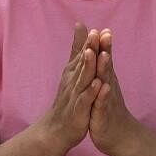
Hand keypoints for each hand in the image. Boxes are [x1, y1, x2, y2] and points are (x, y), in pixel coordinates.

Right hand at [35, 23, 102, 153]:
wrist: (57, 129)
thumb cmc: (68, 99)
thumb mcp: (72, 72)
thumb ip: (77, 49)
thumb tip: (80, 27)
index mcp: (74, 72)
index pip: (82, 54)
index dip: (89, 41)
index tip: (96, 28)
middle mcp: (73, 81)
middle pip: (83, 62)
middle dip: (89, 48)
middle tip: (95, 34)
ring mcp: (75, 95)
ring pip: (83, 79)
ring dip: (88, 66)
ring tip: (94, 53)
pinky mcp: (78, 110)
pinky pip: (85, 100)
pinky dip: (91, 92)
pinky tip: (98, 84)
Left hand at [88, 30, 141, 155]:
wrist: (119, 136)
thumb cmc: (108, 108)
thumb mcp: (104, 86)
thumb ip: (103, 68)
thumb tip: (103, 50)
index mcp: (106, 80)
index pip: (104, 59)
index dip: (103, 44)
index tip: (101, 27)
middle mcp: (109, 87)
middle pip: (107, 66)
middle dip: (105, 50)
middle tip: (104, 33)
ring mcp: (107, 100)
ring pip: (106, 82)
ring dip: (105, 68)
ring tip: (104, 55)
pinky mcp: (103, 114)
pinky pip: (103, 104)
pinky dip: (103, 95)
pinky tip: (103, 87)